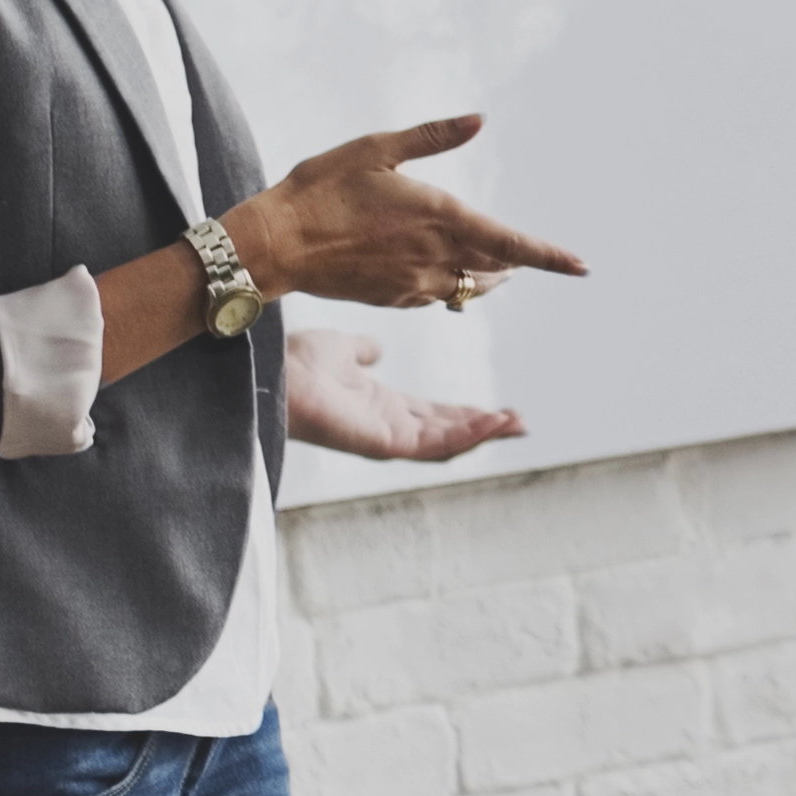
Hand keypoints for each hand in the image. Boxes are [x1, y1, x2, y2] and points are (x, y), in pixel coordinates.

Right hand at [222, 115, 584, 309]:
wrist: (277, 244)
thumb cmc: (321, 189)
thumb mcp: (376, 149)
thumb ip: (433, 138)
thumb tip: (479, 120)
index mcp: (440, 217)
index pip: (512, 244)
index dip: (550, 256)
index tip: (582, 267)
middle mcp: (436, 256)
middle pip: (498, 269)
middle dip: (520, 263)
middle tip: (536, 259)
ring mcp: (417, 283)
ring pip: (472, 288)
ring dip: (490, 277)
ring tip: (499, 267)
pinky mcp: (397, 299)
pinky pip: (440, 296)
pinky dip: (453, 285)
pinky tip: (441, 272)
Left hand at [285, 330, 521, 461]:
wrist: (276, 371)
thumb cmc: (297, 363)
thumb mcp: (341, 350)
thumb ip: (362, 351)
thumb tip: (377, 349)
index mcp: (381, 407)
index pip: (433, 415)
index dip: (466, 413)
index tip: (496, 408)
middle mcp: (388, 427)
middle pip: (448, 433)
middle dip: (485, 428)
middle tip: (519, 422)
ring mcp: (388, 439)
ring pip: (447, 444)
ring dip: (484, 435)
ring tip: (517, 424)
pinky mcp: (386, 444)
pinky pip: (435, 445)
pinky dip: (467, 436)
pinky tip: (492, 422)